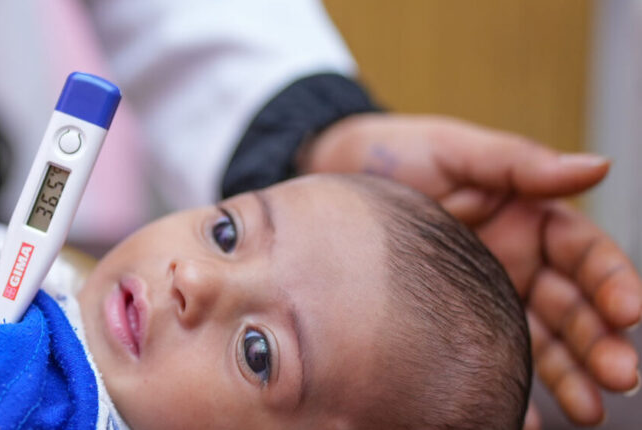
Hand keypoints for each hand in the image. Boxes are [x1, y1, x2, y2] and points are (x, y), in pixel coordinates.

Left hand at [305, 113, 640, 425]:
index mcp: (530, 220)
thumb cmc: (397, 156)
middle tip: (620, 376)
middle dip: (601, 343)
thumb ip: (519, 163)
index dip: (613, 282)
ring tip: (589, 411)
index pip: (586, 256)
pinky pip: (486, 364)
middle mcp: (519, 265)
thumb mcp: (455, 150)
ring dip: (571, 378)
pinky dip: (506, 391)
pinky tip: (522, 417)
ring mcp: (487, 299)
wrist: (327, 178)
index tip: (629, 312)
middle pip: (573, 309)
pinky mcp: (452, 327)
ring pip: (541, 344)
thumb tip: (598, 165)